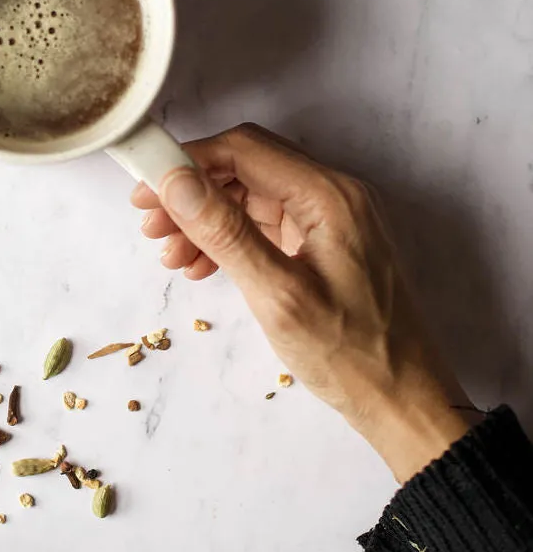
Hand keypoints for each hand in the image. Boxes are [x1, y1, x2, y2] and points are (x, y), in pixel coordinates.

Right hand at [132, 123, 478, 481]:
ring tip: (169, 253)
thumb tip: (176, 182)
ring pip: (252, 197)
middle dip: (192, 191)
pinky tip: (201, 265)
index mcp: (330, 197)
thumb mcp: (277, 295)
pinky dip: (229, 238)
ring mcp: (332, 220)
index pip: (244, 149)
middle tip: (150, 224)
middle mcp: (334, 196)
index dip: (188, 162)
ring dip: (206, 218)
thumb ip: (225, 232)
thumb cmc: (350, 355)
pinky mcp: (326, 244)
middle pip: (246, 167)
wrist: (405, 402)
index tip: (146, 188)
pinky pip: (267, 224)